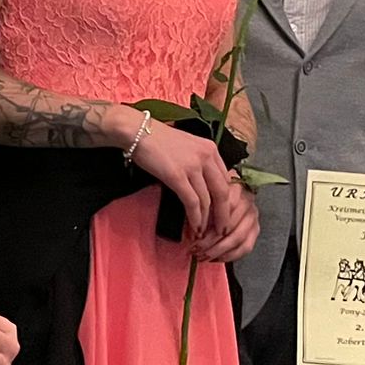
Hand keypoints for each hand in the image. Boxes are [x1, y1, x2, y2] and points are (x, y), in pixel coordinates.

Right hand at [128, 118, 238, 235]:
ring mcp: (193, 166)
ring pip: (207, 200)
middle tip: (221, 230)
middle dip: (223, 215)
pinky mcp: (177, 176)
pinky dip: (195, 217)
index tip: (223, 214)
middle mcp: (206, 157)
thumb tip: (201, 185)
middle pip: (223, 192)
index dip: (227, 201)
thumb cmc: (157, 140)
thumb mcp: (186, 147)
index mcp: (211, 149)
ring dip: (207, 220)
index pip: (226, 180)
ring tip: (204, 233)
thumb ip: (198, 162)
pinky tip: (193, 227)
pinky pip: (192, 201)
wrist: (137, 131)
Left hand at [192, 177, 258, 264]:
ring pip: (237, 237)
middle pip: (231, 224)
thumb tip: (192, 235)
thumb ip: (196, 212)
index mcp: (235, 187)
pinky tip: (214, 259)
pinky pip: (245, 247)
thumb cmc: (209, 197)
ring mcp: (253, 216)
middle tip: (195, 249)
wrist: (225, 198)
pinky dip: (229, 256)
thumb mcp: (201, 198)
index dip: (210, 221)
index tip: (195, 233)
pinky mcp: (255, 230)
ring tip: (202, 256)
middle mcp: (248, 201)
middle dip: (210, 241)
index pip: (226, 204)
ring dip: (218, 250)